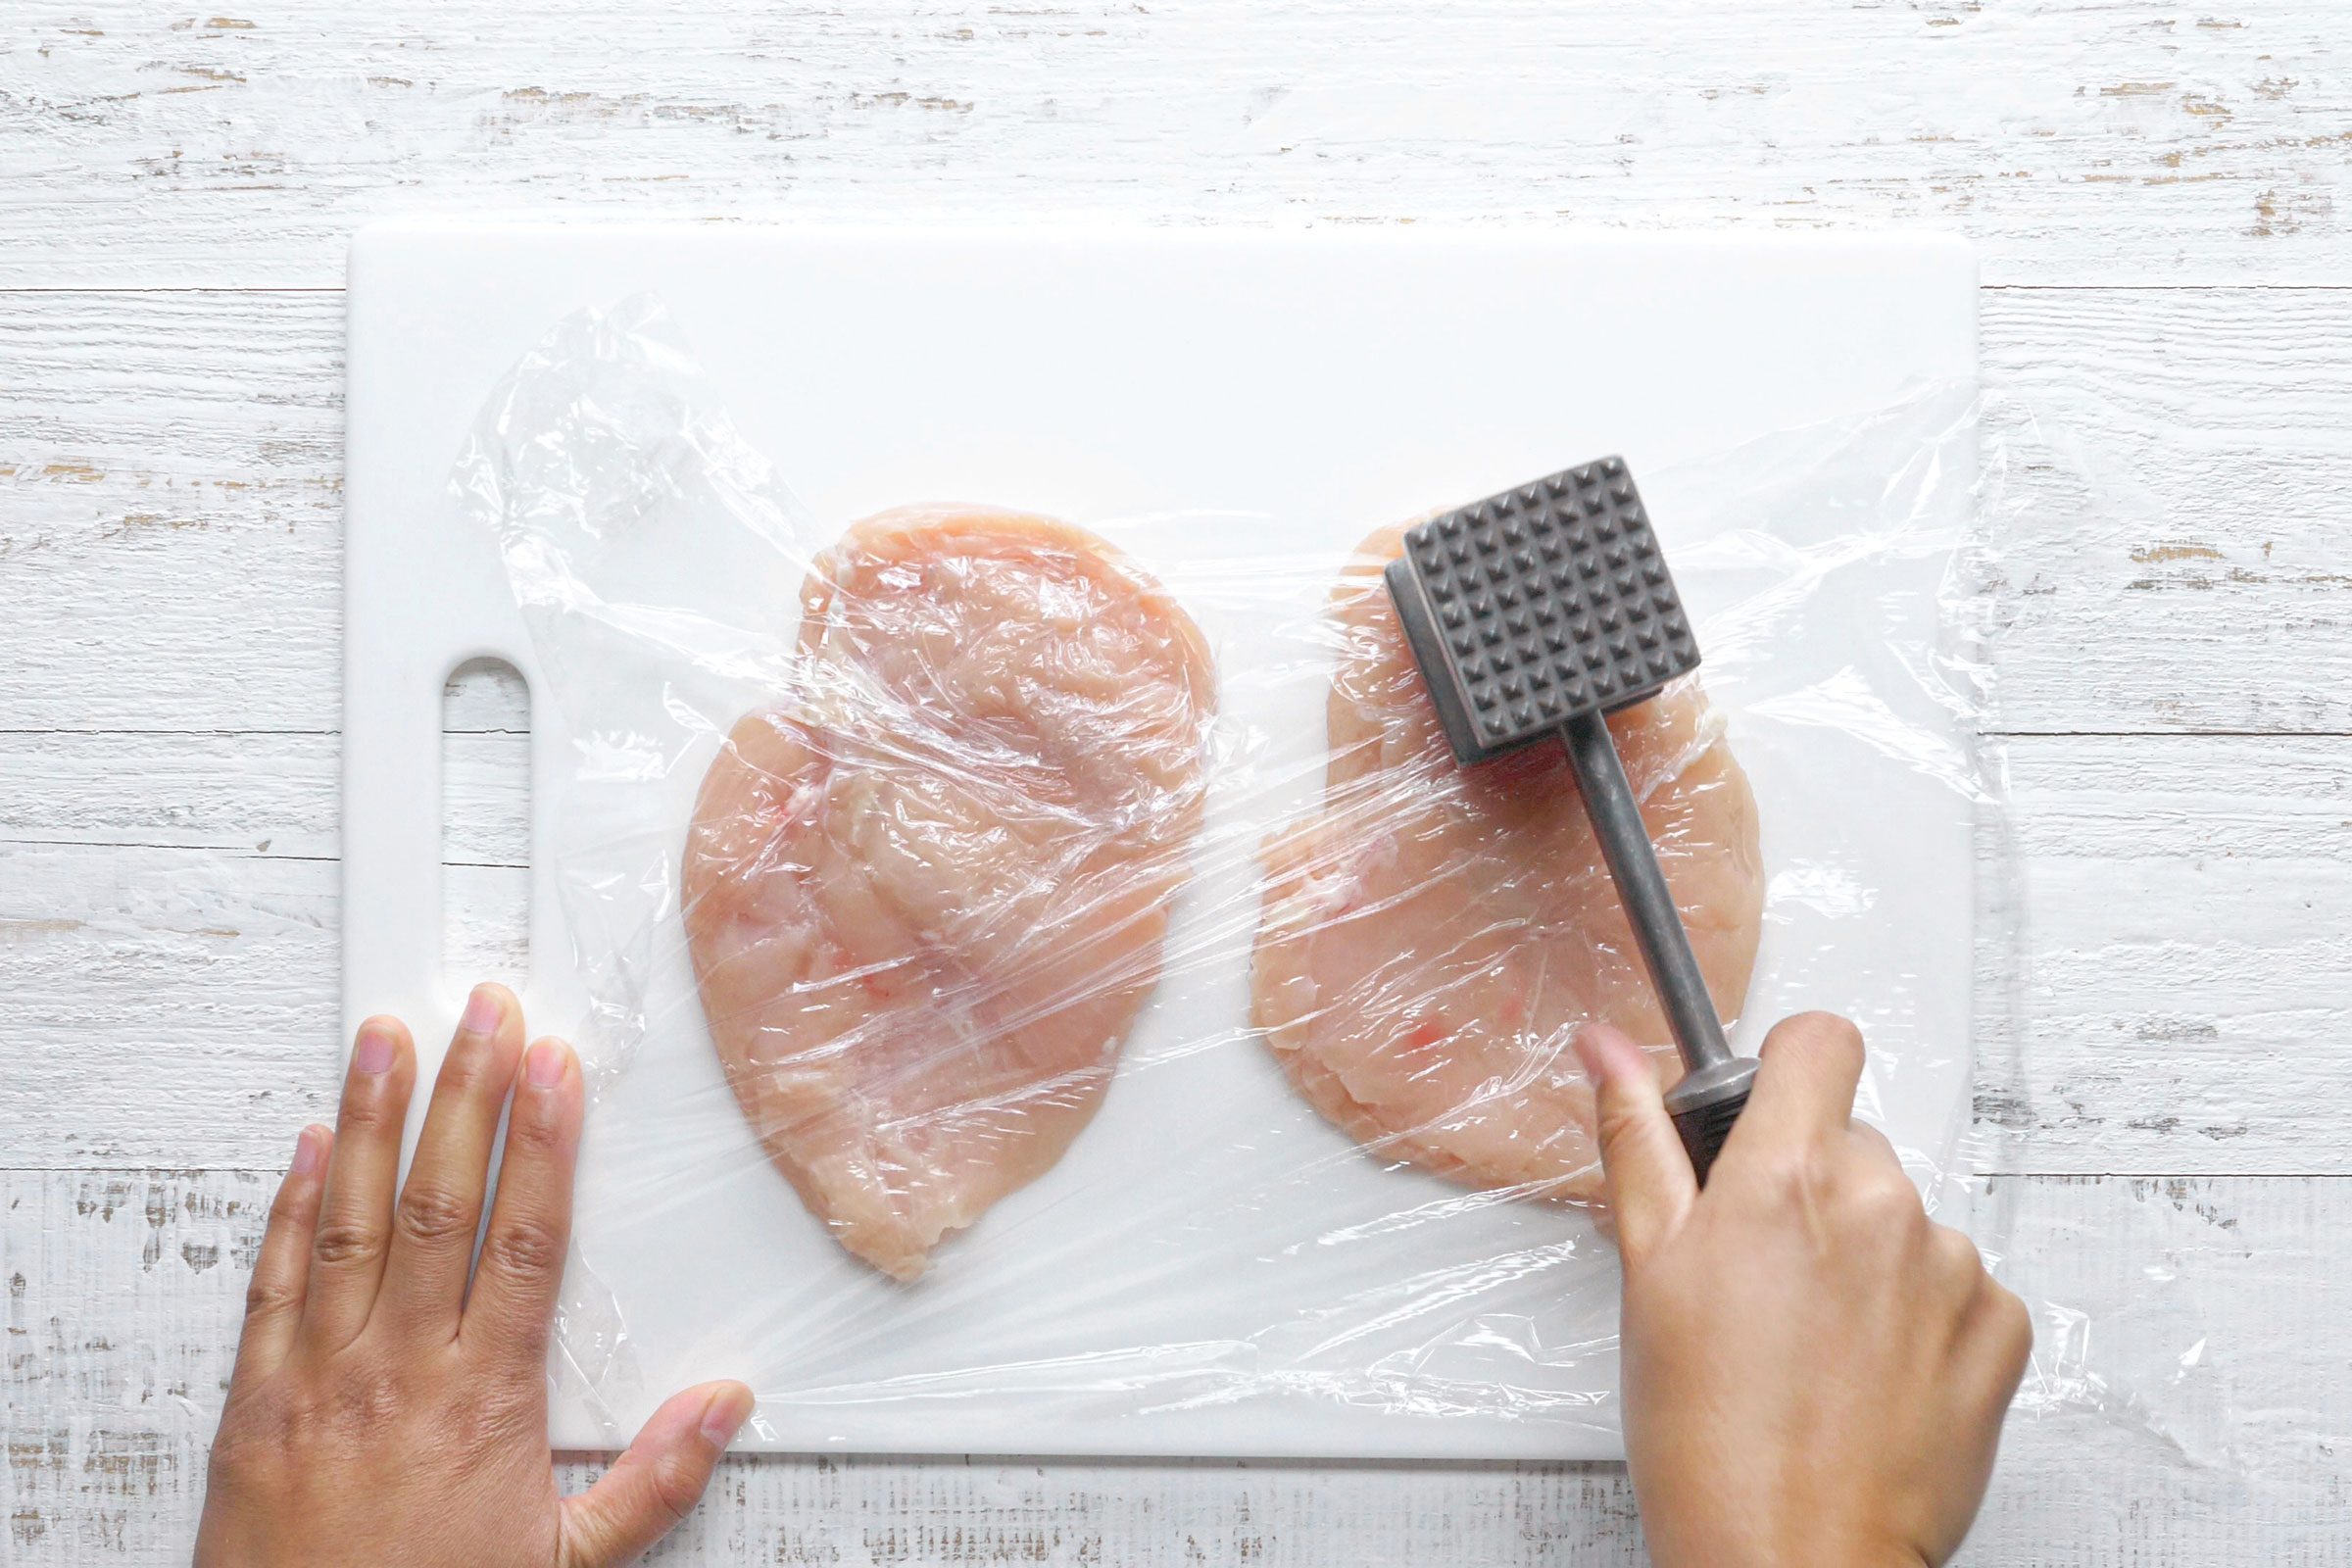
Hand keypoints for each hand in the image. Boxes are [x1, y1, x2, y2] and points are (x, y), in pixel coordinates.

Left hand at [195, 985, 754, 1567]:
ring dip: (366, 1121)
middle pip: (439, 1202)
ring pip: (347, 1221)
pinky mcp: (253, 1406)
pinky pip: (272, 1286)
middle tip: (482, 1015)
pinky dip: (286, 1210)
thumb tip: (722, 1410)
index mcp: (481, 1399)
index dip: (543, 1142)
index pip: (524, 1238)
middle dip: (466, 1095)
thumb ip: (652, 1484)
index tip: (553, 1069)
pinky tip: (302, 1150)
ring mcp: (317, 1381)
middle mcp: (396, 1372)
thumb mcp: (566, 1567)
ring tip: (383, 1040)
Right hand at [1578, 1013, 2030, 1567]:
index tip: (1765, 1116)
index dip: (1786, 1071)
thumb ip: (1637, 1141)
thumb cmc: (1708, 1434)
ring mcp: (1952, 1267)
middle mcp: (1883, 1206)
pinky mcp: (2000, 1327)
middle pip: (1853, 1141)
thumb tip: (1610, 1051)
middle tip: (1759, 1272)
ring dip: (1864, 1255)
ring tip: (1810, 1340)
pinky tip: (1864, 1370)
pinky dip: (1917, 1313)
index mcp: (1789, 1177)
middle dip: (1809, 1186)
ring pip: (1903, 1216)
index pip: (1820, 1041)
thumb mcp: (1646, 1270)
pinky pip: (1958, 1282)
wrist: (1792, 1558)